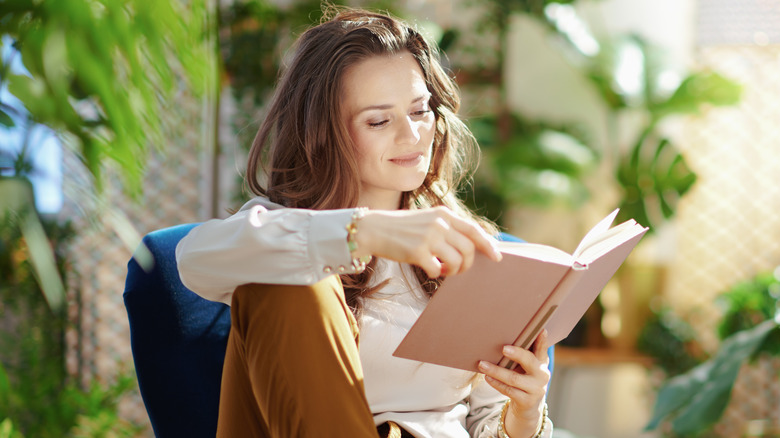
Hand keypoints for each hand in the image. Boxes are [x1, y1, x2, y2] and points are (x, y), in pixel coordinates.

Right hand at [355, 206, 501, 277]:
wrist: (373, 229)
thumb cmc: (402, 228)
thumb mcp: (427, 220)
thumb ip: (447, 228)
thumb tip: (471, 246)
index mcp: (443, 214)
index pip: (473, 230)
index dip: (488, 245)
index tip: (497, 257)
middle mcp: (439, 224)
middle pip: (468, 249)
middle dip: (467, 264)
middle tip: (456, 270)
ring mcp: (429, 237)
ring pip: (456, 262)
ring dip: (452, 271)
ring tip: (442, 270)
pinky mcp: (417, 252)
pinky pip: (436, 270)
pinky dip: (435, 274)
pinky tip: (428, 270)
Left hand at [478, 330, 550, 437]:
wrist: (529, 405)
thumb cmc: (525, 378)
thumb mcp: (529, 366)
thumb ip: (524, 352)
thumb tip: (506, 335)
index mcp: (542, 362)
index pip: (542, 349)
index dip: (542, 340)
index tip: (540, 330)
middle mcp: (542, 375)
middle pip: (529, 361)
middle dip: (517, 354)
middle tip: (503, 348)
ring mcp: (535, 389)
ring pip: (514, 378)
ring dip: (496, 371)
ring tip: (482, 364)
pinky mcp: (526, 401)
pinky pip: (508, 390)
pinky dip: (496, 383)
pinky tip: (487, 377)